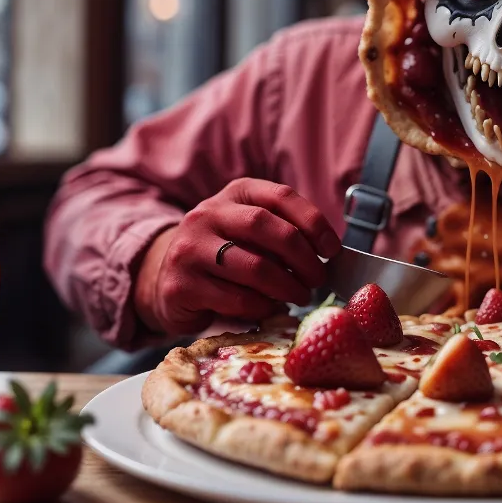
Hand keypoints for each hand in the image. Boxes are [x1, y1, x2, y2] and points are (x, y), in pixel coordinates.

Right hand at [135, 178, 341, 333]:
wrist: (169, 281)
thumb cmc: (226, 256)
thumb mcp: (252, 234)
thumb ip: (284, 235)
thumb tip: (327, 255)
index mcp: (235, 194)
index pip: (281, 196)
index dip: (313, 222)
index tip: (332, 249)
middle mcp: (208, 213)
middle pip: (265, 226)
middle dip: (301, 257)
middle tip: (318, 279)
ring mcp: (190, 248)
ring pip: (253, 266)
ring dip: (286, 287)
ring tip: (300, 297)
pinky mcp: (181, 284)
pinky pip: (236, 298)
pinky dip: (263, 307)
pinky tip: (271, 308)